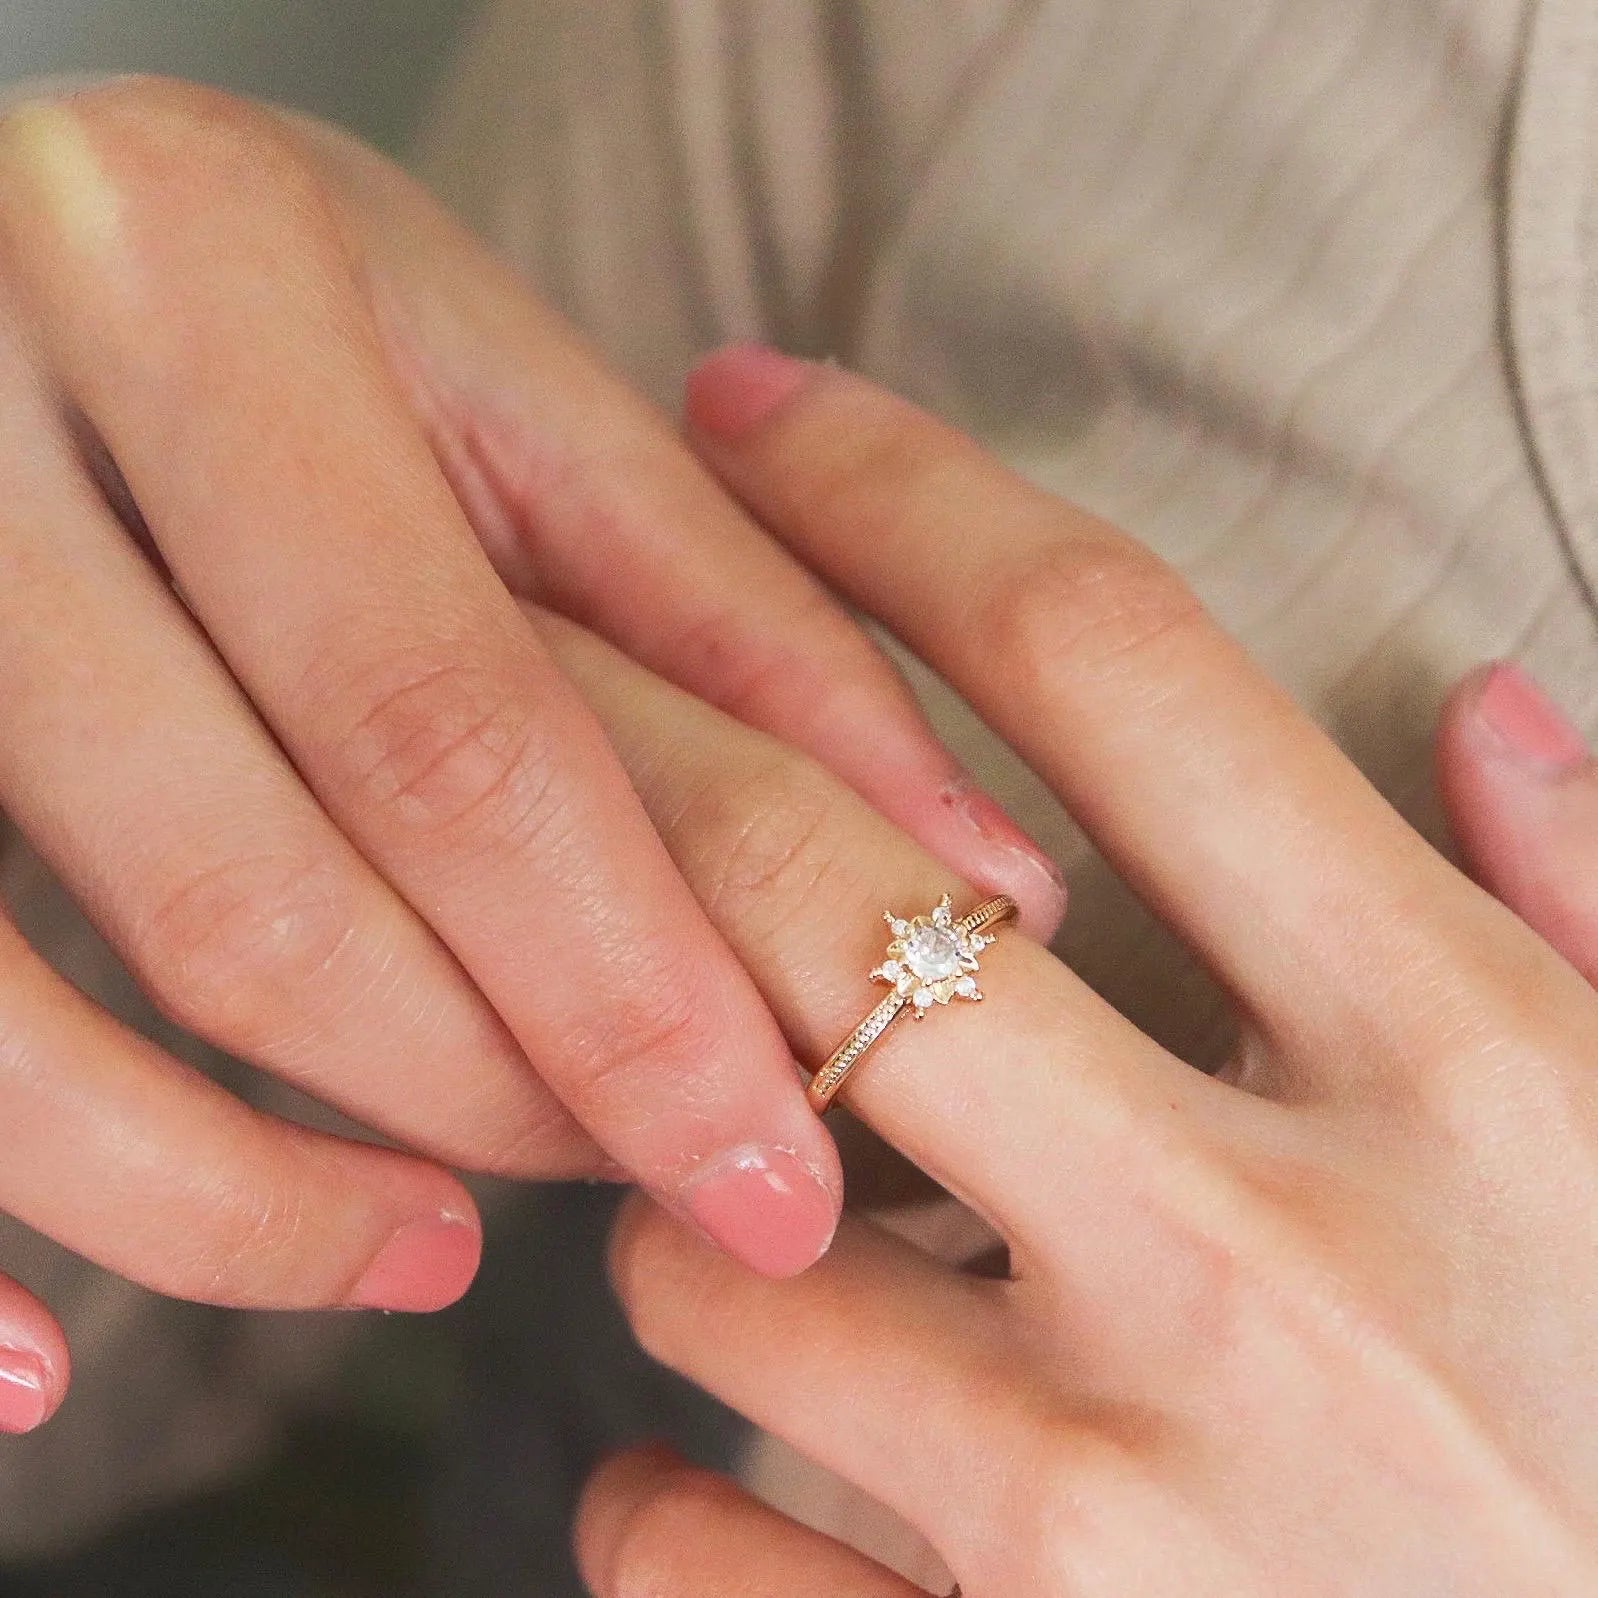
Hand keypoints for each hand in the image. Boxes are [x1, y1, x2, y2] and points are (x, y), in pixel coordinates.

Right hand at [0, 83, 1064, 1433]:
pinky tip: (56, 1363)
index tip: (777, 1174)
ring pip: (34, 996)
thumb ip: (739, 619)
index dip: (632, 986)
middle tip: (652, 1185)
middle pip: (267, 883)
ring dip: (247, 1192)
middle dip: (489, 1089)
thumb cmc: (293, 304)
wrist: (16, 235)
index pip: (462, 722)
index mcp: (214, 278)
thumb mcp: (511, 396)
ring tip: (432, 1242)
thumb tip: (981, 874)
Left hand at [565, 349, 1597, 1594]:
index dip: (895, 488)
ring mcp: (1118, 1504)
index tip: (746, 408)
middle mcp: (1265, 1248)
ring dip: (663, 1191)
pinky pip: (680, 1537)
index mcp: (1458, 1061)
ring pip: (694, 1236)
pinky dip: (657, 1486)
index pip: (1108, 657)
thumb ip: (1595, 912)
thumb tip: (1484, 700)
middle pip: (814, 886)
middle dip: (629, 759)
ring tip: (734, 1208)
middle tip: (541, 715)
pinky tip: (737, 1464)